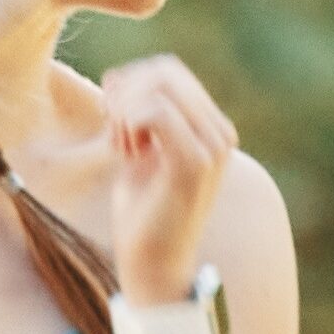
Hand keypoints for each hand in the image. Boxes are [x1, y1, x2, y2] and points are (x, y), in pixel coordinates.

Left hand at [93, 54, 240, 299]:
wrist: (153, 264)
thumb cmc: (142, 213)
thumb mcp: (138, 151)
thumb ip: (136, 114)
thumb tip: (117, 78)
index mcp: (211, 128)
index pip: (170, 70)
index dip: (131, 80)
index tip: (112, 115)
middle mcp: (220, 134)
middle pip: (166, 71)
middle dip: (126, 92)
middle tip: (112, 128)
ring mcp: (213, 147)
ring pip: (161, 86)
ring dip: (126, 110)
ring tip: (122, 145)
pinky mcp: (196, 163)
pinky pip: (155, 112)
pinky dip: (129, 123)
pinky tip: (127, 152)